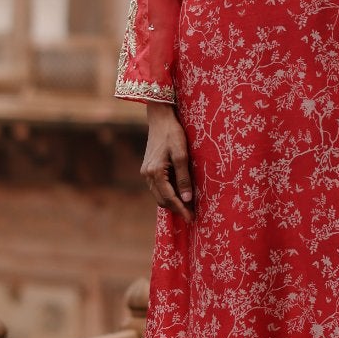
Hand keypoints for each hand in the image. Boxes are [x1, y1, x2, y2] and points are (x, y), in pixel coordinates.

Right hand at [140, 104, 194, 219]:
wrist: (160, 118)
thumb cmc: (173, 133)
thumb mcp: (182, 154)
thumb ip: (184, 177)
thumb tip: (187, 199)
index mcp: (155, 172)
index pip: (169, 198)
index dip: (181, 209)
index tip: (191, 218)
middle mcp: (147, 175)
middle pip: (162, 200)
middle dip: (177, 208)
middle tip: (192, 213)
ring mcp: (146, 172)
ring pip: (159, 195)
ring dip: (172, 202)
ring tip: (188, 205)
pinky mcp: (148, 169)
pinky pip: (158, 187)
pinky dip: (168, 193)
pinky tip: (179, 192)